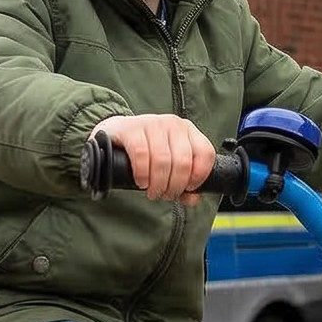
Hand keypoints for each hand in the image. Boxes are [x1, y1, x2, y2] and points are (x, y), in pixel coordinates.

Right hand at [93, 114, 215, 204]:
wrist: (115, 135)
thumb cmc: (147, 152)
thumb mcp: (169, 166)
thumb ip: (185, 184)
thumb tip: (193, 199)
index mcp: (188, 131)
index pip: (205, 153)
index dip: (199, 176)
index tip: (187, 188)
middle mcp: (173, 124)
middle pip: (183, 162)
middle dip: (174, 186)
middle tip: (164, 194)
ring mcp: (152, 123)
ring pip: (162, 161)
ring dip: (157, 184)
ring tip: (152, 191)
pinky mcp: (131, 129)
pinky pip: (141, 155)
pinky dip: (142, 174)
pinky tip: (141, 181)